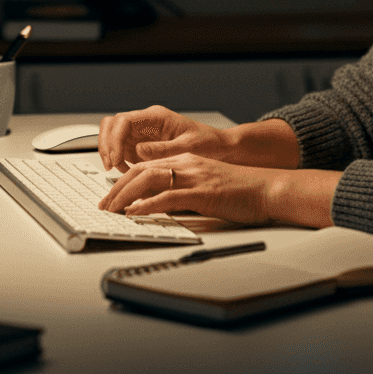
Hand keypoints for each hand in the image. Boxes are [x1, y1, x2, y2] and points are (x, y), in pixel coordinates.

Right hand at [97, 105, 231, 171]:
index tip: (115, 158)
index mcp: (156, 117)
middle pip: (112, 125)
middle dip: (106, 144)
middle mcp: (146, 123)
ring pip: (113, 137)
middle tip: (110, 165)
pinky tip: (127, 173)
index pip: (124, 121)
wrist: (221, 149)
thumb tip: (139, 151)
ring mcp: (142, 134)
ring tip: (119, 171)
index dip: (114, 139)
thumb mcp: (188, 148)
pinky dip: (119, 162)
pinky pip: (122, 150)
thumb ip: (163, 149)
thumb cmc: (209, 145)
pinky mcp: (142, 147)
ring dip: (111, 154)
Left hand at [97, 152, 273, 224]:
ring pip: (149, 180)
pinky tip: (135, 212)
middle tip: (104, 205)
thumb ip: (183, 191)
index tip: (112, 195)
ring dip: (125, 196)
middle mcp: (187, 164)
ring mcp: (195, 176)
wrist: (268, 189)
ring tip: (112, 210)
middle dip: (117, 188)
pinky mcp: (202, 192)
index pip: (146, 165)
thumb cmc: (242, 191)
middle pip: (141, 170)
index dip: (125, 180)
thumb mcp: (206, 186)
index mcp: (187, 161)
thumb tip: (159, 205)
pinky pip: (168, 196)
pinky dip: (147, 205)